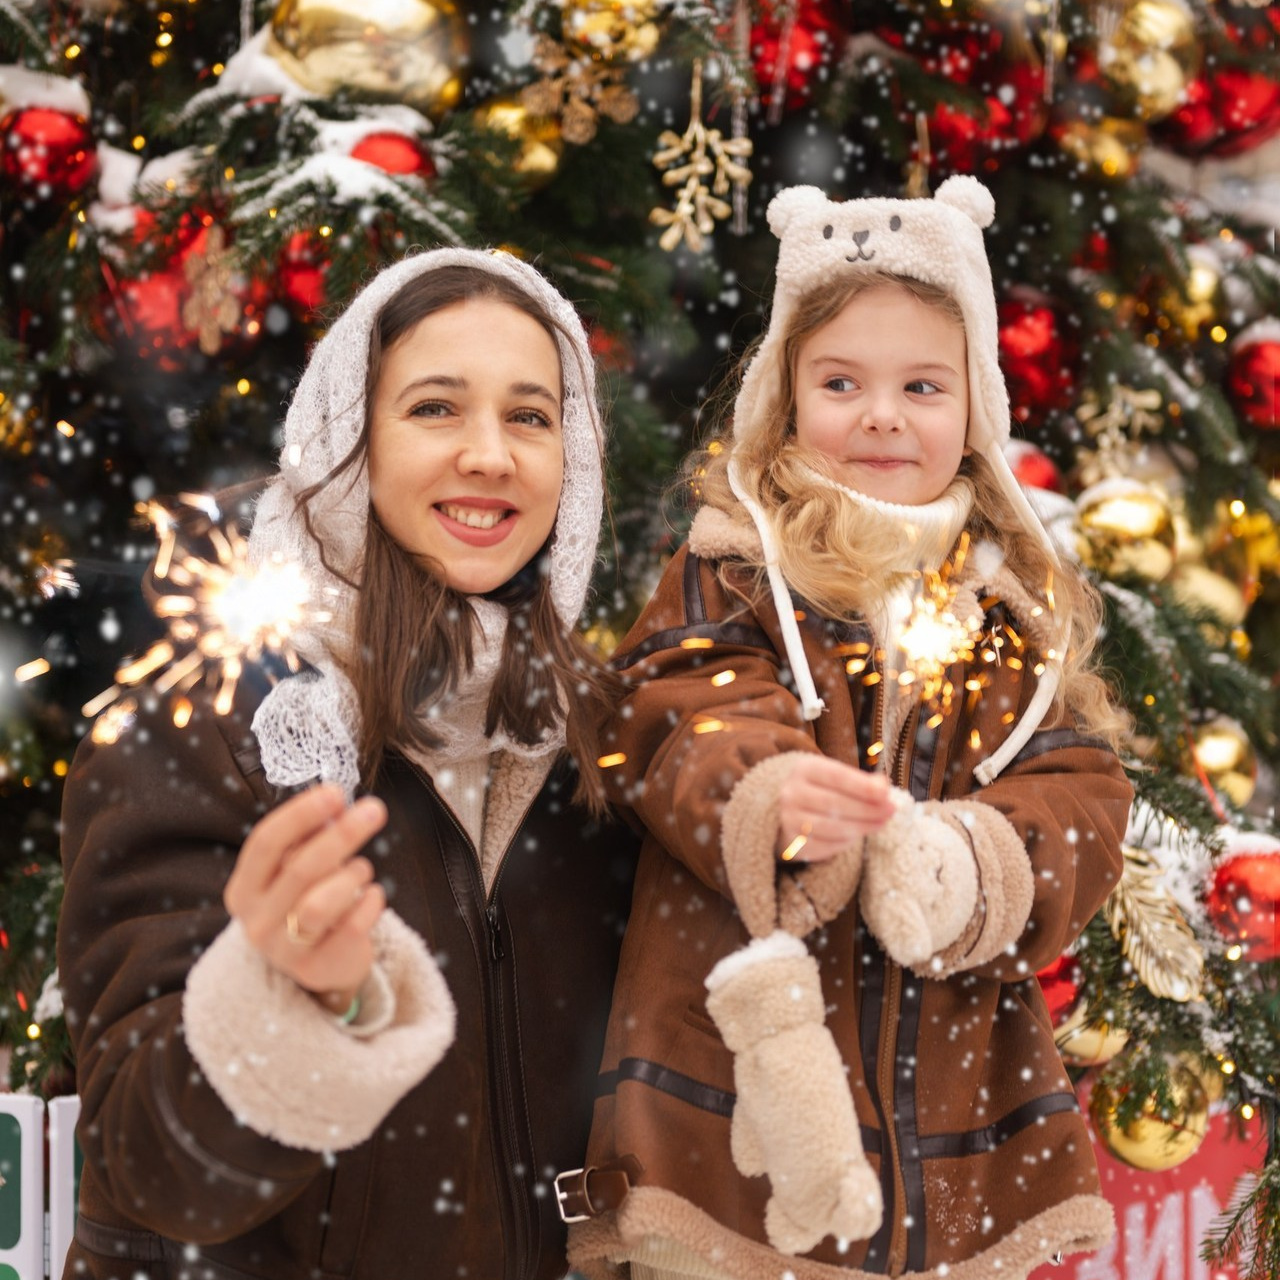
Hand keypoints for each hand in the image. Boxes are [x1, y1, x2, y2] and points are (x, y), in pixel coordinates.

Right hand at [224, 785, 387, 1009]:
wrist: (320, 962)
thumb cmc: (307, 900)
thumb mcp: (296, 867)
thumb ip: (310, 837)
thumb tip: (335, 803)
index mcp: (244, 889)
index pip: (265, 843)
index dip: (300, 814)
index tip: (336, 793)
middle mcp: (256, 922)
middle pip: (299, 869)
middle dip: (342, 835)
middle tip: (374, 810)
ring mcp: (284, 951)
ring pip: (320, 904)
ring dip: (351, 875)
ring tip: (361, 869)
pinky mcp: (317, 969)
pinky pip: (352, 927)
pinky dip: (370, 902)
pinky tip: (373, 895)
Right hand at [775, 756, 895, 863]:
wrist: (791, 809)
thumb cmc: (823, 788)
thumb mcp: (839, 777)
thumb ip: (863, 780)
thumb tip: (883, 787)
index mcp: (804, 769)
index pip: (836, 776)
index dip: (862, 786)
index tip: (886, 794)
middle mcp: (792, 793)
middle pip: (834, 803)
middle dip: (867, 809)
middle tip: (890, 811)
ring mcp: (790, 819)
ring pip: (832, 827)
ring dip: (862, 827)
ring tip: (880, 823)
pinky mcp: (793, 843)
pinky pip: (826, 845)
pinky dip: (847, 842)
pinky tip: (859, 834)